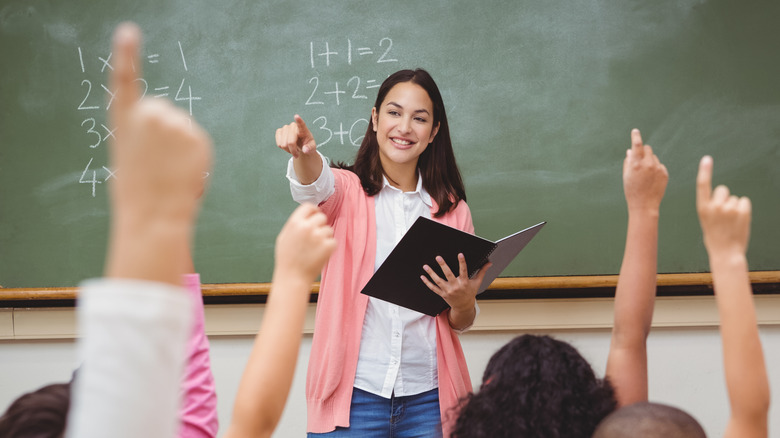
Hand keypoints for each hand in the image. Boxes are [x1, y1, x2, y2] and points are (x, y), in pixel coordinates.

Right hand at [109, 22, 211, 222]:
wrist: (154, 215)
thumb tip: (164, 133)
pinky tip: (183, 171)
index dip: (127, 54)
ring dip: (180, 144)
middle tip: (157, 162)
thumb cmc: (138, 192)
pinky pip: (197, 140)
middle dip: (164, 131)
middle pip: (163, 110)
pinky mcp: (197, 136)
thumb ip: (142, 135)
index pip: (124, 79)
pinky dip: (194, 154)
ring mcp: (175, 123)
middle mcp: (149, 115)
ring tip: (169, 171)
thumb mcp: (129, 156)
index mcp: (124, 120)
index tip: (128, 32)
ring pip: (182, 126)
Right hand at [275, 203, 336, 281]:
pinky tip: (320, 255)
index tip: (315, 216)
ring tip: (315, 249)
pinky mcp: (328, 246)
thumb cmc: (287, 259)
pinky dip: (329, 248)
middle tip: (315, 238)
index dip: (313, 211)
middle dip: (320, 226)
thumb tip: (307, 215)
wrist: (292, 278)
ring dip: (325, 238)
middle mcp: (307, 227)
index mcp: (294, 223)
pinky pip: (333, 241)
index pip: (309, 206)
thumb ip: (295, 224)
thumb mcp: (284, 237)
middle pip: (322, 217)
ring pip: (329, 230)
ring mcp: (318, 236)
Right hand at [276, 115, 316, 158]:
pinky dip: (283, 148)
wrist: (301, 145)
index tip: (296, 116)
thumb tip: (305, 150)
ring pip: (283, 144)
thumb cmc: (307, 145)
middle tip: (297, 154)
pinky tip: (287, 146)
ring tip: (293, 149)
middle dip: (293, 151)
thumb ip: (310, 149)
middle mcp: (294, 126)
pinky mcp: (279, 131)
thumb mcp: (312, 148)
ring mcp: (285, 128)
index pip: (301, 124)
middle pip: (290, 142)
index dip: (299, 121)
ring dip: (288, 150)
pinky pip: (279, 143)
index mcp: (303, 129)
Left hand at [420, 254, 490, 311]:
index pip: (464, 271)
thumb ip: (482, 272)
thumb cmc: (470, 293)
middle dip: (443, 266)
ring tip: (425, 266)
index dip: (462, 262)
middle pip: (448, 275)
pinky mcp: (442, 294)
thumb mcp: (477, 283)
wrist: (464, 307)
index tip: (460, 254)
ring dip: (431, 273)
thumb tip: (489, 263)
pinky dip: (427, 283)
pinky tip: (422, 276)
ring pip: (438, 281)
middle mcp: (455, 286)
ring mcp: (448, 291)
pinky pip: (433, 288)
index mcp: (464, 282)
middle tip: (438, 257)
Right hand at [623, 129, 667, 212]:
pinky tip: (652, 179)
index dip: (635, 136)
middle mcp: (648, 164)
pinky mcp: (665, 173)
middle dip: (643, 152)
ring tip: (645, 175)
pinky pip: (660, 165)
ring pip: (654, 157)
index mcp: (636, 164)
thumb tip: (630, 151)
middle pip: (648, 149)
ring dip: (650, 161)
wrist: (645, 205)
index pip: (637, 145)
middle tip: (639, 161)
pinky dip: (655, 169)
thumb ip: (628, 161)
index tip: (635, 131)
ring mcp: (658, 168)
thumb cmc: (632, 191)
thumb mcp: (626, 176)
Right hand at [696, 156, 750, 255]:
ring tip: (731, 222)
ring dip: (734, 207)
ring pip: (734, 198)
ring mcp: (729, 208)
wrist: (726, 253)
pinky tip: (739, 221)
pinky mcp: (742, 210)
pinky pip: (744, 201)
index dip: (705, 171)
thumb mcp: (706, 220)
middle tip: (723, 214)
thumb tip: (724, 194)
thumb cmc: (715, 237)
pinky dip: (743, 209)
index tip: (707, 159)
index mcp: (702, 208)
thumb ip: (712, 206)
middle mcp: (714, 206)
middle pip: (722, 189)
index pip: (703, 186)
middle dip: (724, 197)